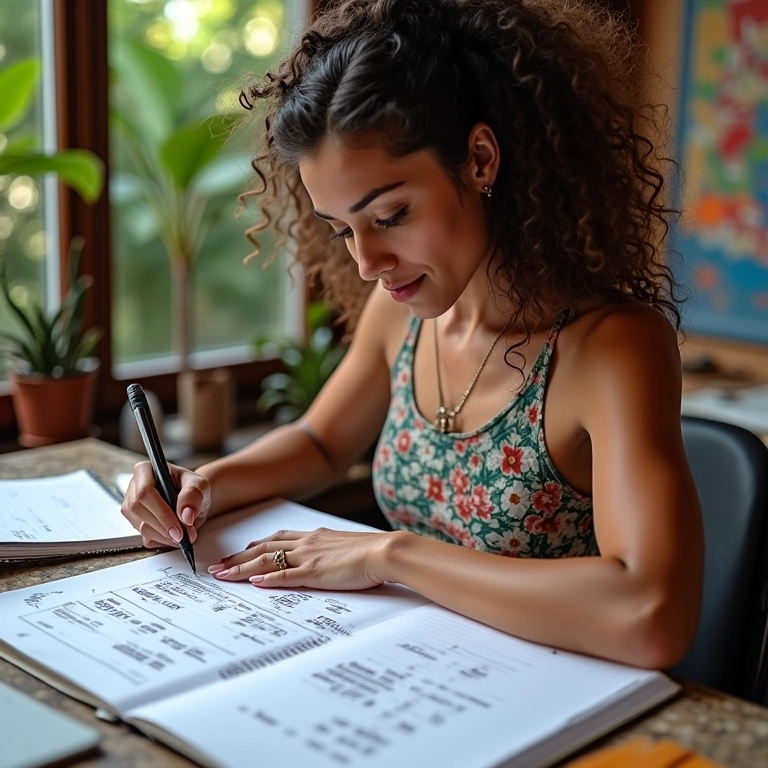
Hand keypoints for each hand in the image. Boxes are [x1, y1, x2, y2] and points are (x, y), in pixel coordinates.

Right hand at [120, 460, 210, 548]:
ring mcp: (132, 506)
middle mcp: (133, 487)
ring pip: (140, 526)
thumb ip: (193, 495)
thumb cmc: (193, 487)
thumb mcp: (200, 485)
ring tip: (184, 535)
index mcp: (145, 470)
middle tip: (183, 535)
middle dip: (163, 527)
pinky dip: (162, 541)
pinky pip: (144, 537)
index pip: (144, 491)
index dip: (161, 512)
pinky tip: (175, 537)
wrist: (192, 500)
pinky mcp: (136, 523)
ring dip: (164, 536)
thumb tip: (186, 515)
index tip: (178, 528)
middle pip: (139, 510)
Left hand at [207, 527, 392, 590]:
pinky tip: (252, 583)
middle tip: (219, 565)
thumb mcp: (345, 547)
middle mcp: (307, 543)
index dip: (255, 546)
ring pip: (266, 561)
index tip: (240, 552)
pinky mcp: (314, 573)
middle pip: (263, 548)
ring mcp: (308, 557)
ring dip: (241, 568)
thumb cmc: (372, 552)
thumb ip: (329, 552)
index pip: (277, 539)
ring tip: (222, 575)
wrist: (385, 551)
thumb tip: (322, 561)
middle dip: (238, 557)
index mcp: (314, 536)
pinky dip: (266, 578)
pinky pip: (284, 575)